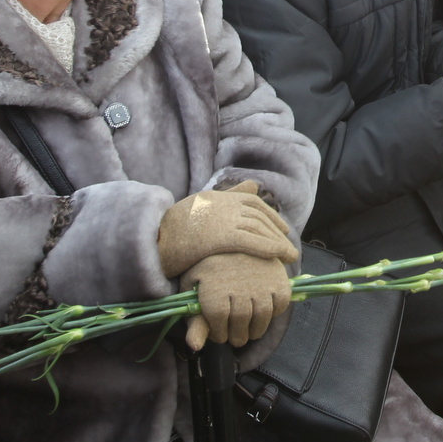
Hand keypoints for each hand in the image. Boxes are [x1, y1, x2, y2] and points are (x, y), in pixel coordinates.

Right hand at [158, 180, 298, 278]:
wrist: (151, 241)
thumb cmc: (171, 229)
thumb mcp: (199, 208)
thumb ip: (227, 197)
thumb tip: (254, 184)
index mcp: (217, 197)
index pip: (253, 203)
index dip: (271, 216)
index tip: (283, 230)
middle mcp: (222, 204)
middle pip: (259, 217)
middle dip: (278, 232)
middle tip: (291, 248)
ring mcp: (221, 219)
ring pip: (258, 229)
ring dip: (279, 243)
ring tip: (290, 257)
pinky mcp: (220, 236)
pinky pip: (251, 241)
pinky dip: (269, 248)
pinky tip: (280, 256)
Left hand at [180, 251, 291, 350]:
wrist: (231, 234)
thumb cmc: (208, 266)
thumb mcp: (193, 289)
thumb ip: (194, 319)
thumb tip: (194, 347)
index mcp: (214, 290)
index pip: (219, 328)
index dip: (218, 334)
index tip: (218, 333)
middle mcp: (239, 286)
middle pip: (241, 324)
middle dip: (237, 336)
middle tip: (235, 336)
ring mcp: (261, 281)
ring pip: (262, 318)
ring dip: (256, 330)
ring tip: (249, 330)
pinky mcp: (278, 277)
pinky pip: (280, 304)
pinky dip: (274, 312)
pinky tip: (263, 311)